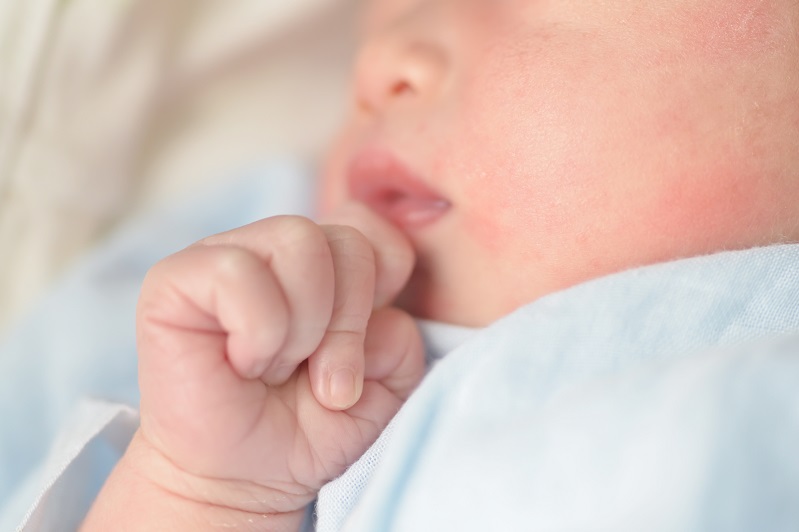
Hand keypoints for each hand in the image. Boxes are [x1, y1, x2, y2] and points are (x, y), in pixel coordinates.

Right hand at [93, 204, 424, 526]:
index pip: (373, 227)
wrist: (238, 481)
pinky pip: (238, 271)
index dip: (385, 284)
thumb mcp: (382, 394)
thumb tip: (385, 314)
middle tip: (326, 383)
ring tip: (278, 370)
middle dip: (349, 324)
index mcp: (326, 263)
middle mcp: (277, 249)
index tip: (364, 348)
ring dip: (302, 327)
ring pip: (298, 239)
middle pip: (346, 239)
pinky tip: (242, 364)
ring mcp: (225, 255)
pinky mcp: (175, 279)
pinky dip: (258, 330)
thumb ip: (401, 347)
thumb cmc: (304, 430)